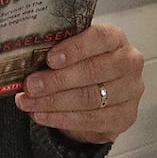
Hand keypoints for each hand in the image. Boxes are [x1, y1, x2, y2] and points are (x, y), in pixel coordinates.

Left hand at [12, 22, 142, 144]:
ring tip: (28, 102)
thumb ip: (56, 49)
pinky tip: (41, 115)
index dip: (75, 48)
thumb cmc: (81, 63)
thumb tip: (25, 57)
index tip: (50, 59)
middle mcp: (129, 63)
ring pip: (90, 98)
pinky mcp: (125, 117)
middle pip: (93, 71)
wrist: (98, 93)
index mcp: (115, 38)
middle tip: (30, 86)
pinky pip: (91, 120)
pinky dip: (61, 118)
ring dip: (54, 102)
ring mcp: (130, 92)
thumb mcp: (71, 49)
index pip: (100, 38)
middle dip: (57, 80)